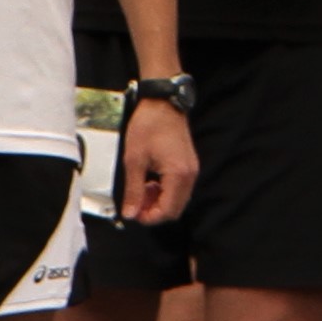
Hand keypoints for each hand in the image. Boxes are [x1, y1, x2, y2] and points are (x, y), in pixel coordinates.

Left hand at [118, 106, 199, 225]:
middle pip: (175, 208)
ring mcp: (191, 170)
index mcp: (178, 175)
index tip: (134, 214)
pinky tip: (150, 182)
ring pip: (177, 199)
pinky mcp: (188, 165)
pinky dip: (164, 191)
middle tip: (135, 203)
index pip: (167, 211)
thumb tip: (130, 212)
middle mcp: (189, 175)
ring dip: (159, 201)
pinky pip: (179, 188)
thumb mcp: (134, 160)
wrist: (162, 103)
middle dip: (154, 210)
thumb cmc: (149, 125)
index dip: (149, 217)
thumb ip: (133, 190)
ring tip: (141, 190)